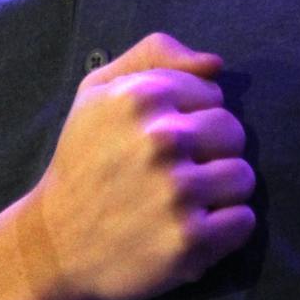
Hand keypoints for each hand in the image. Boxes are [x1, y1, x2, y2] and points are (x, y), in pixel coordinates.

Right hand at [26, 32, 255, 299]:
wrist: (55, 242)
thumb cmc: (84, 160)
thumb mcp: (98, 91)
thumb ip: (155, 56)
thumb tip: (216, 64)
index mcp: (142, 97)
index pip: (213, 95)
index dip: (191, 118)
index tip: (163, 140)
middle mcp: (162, 140)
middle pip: (234, 133)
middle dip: (212, 151)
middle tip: (177, 172)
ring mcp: (177, 192)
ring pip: (243, 177)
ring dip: (220, 191)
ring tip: (184, 201)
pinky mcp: (189, 240)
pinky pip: (243, 221)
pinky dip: (225, 229)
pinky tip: (192, 228)